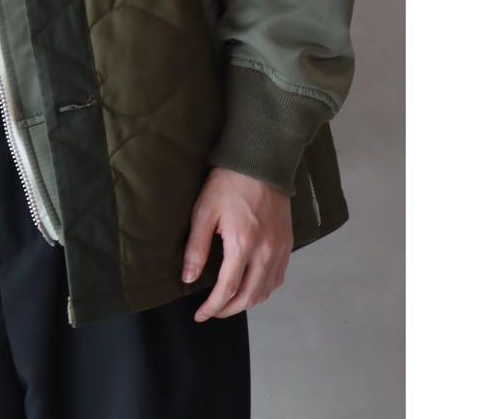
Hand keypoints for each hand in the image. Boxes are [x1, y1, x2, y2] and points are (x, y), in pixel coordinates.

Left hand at [181, 166, 292, 321]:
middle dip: (228, 310)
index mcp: (242, 245)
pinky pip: (278, 278)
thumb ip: (196, 248)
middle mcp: (265, 253)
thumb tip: (189, 278)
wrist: (260, 162)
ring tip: (229, 303)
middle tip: (212, 311)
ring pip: (266, 291)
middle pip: (249, 297)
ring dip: (247, 303)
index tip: (199, 314)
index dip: (212, 307)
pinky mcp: (287, 244)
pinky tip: (252, 287)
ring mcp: (280, 249)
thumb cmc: (228, 183)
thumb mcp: (204, 211)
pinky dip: (264, 290)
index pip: (227, 290)